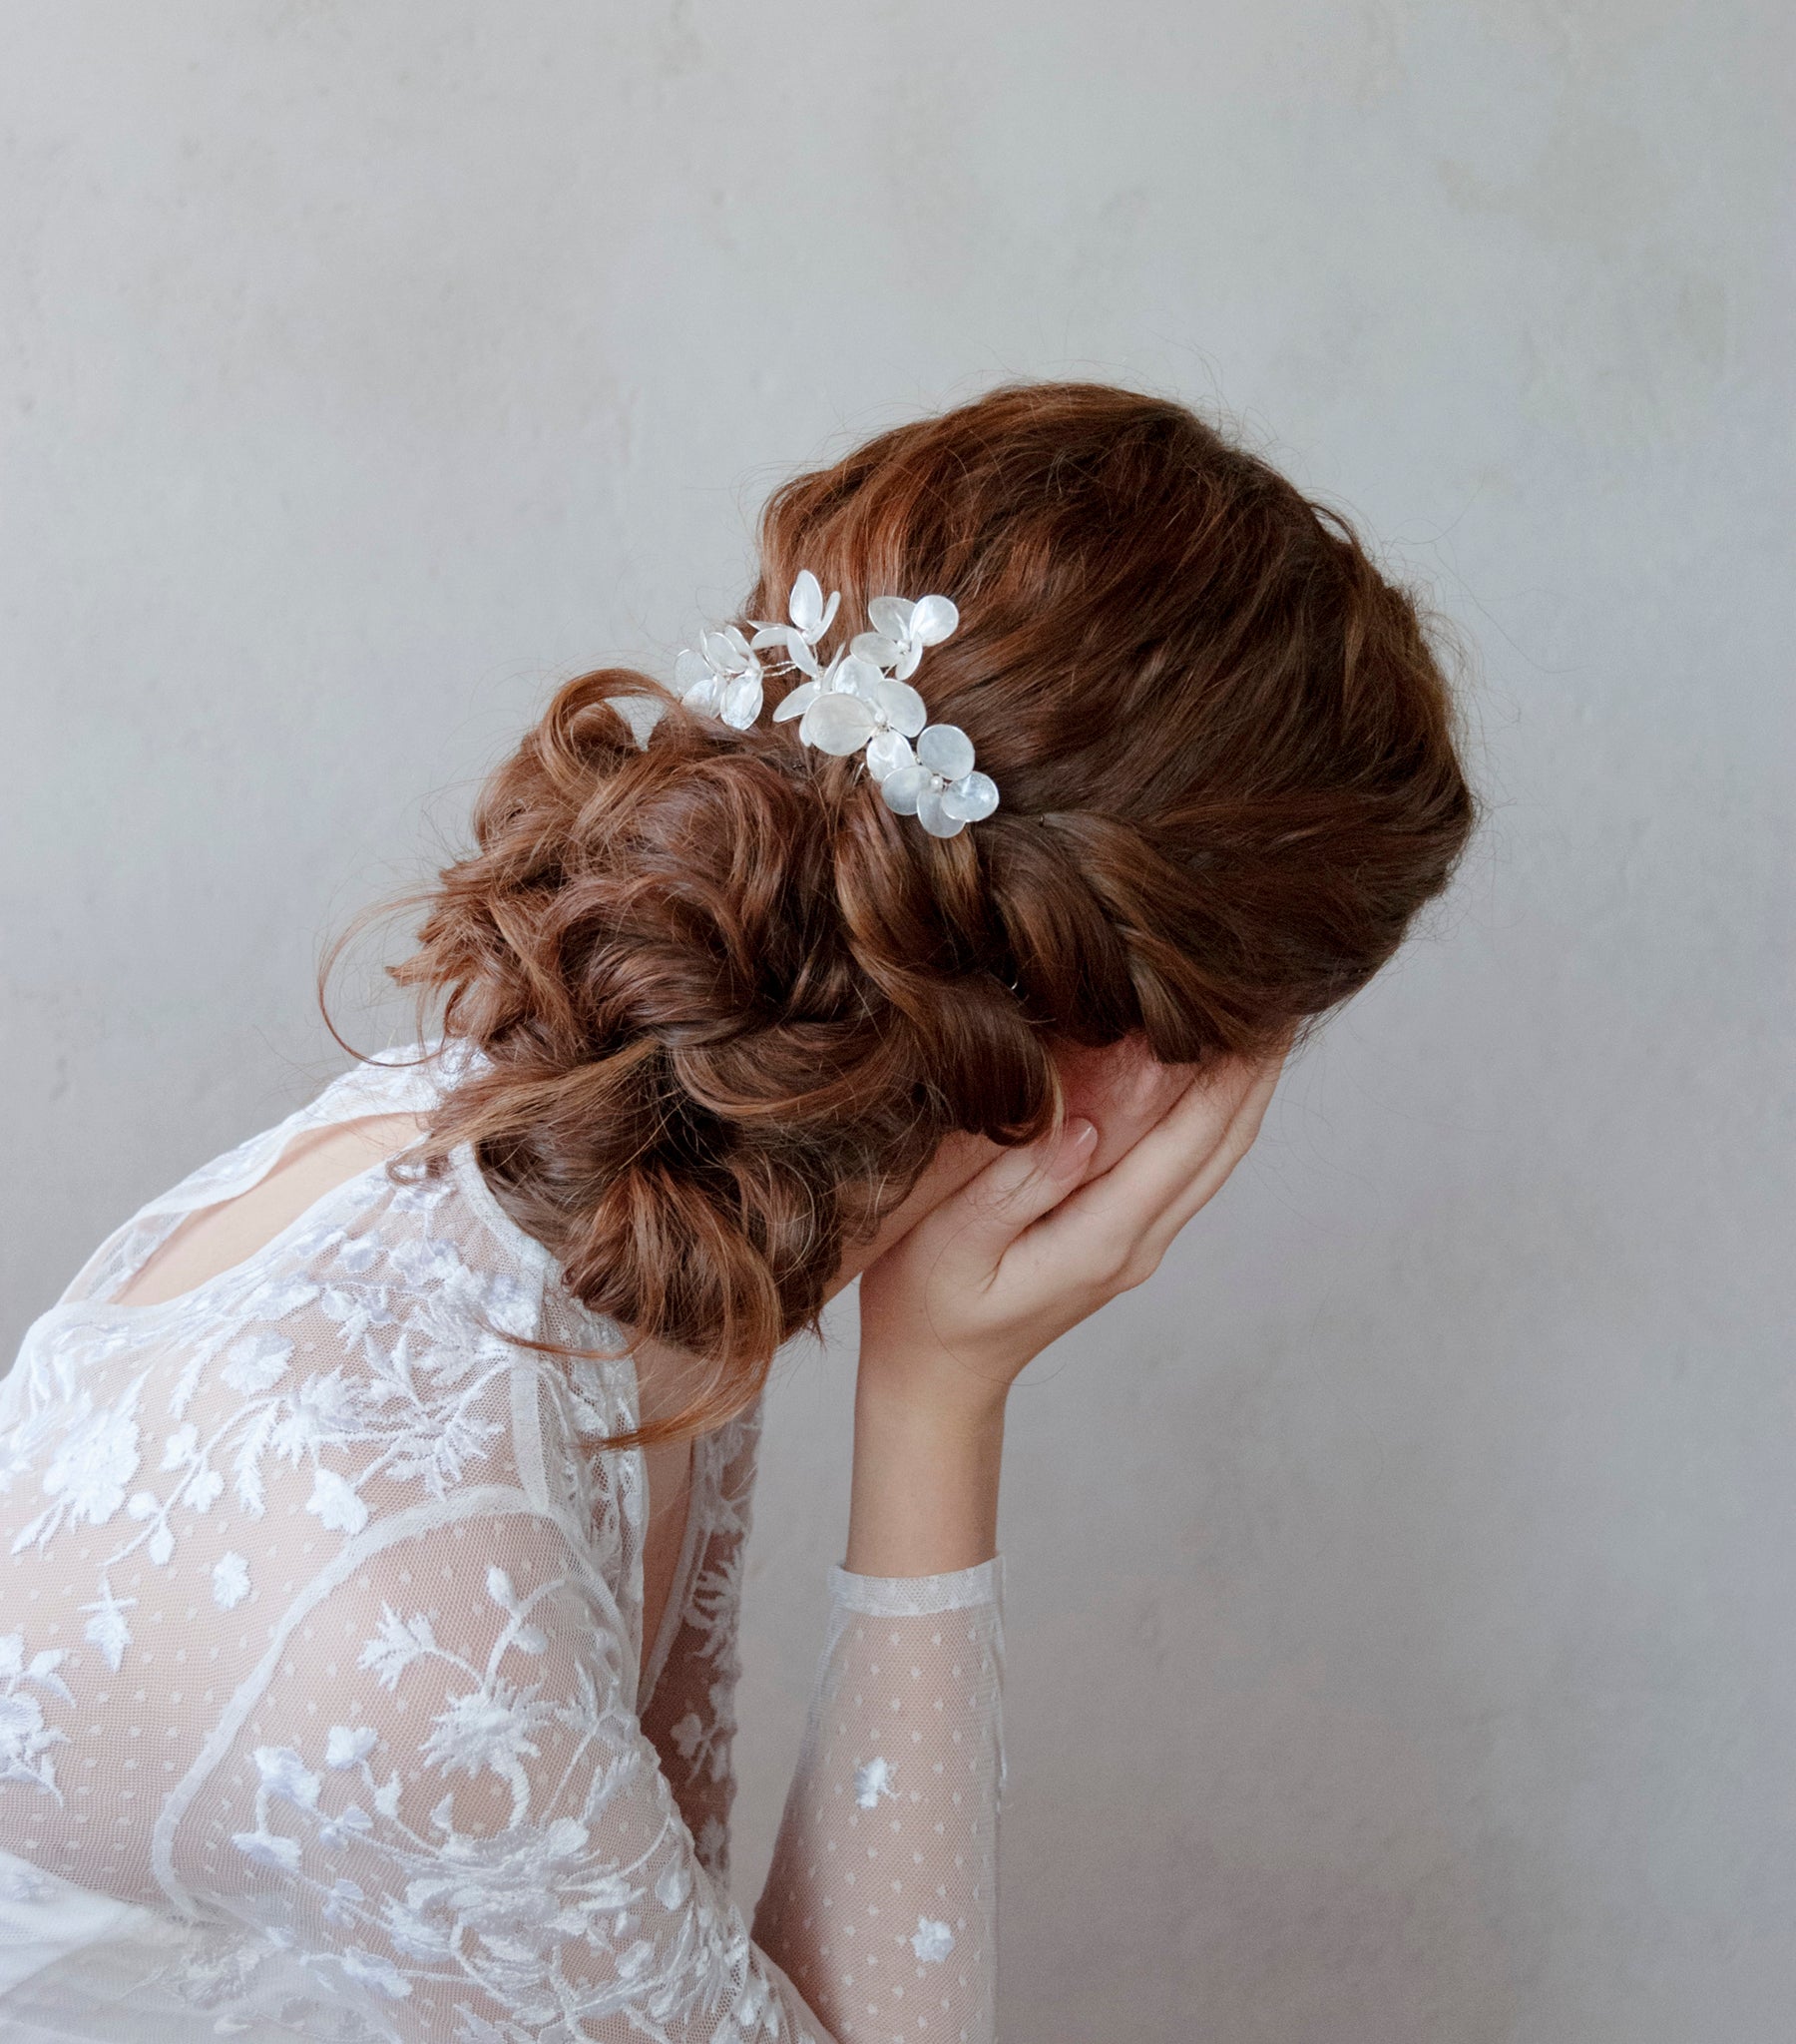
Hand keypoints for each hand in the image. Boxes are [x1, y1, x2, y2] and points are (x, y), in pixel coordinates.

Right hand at [856, 1040, 1286, 1417]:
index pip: (1187, 1142)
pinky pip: (1189, 1166)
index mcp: (1102, 1239)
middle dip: (1255, 1066)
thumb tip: (1083, 1129)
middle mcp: (1138, 1242)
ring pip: (1215, 1156)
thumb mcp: (952, 1245)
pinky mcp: (1126, 1236)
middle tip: (1281, 988)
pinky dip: (1213, 1112)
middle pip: (1222, 1144)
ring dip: (1244, 1087)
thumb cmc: (927, 1308)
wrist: (937, 1378)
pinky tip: (1213, 1070)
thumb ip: (1016, 1187)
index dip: (1228, 1072)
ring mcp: (1139, 1243)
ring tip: (1264, 1017)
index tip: (1254, 1007)